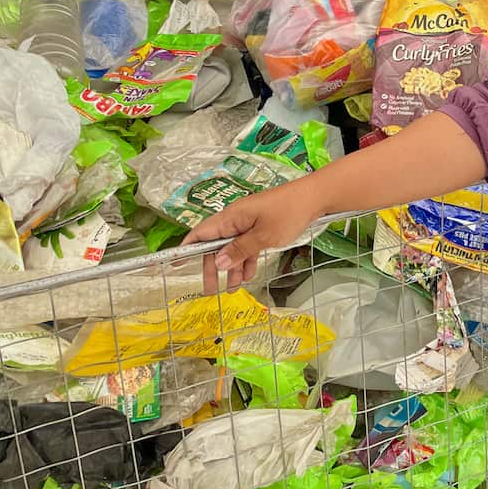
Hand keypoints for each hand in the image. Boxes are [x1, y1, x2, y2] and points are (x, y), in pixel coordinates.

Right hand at [181, 182, 322, 293]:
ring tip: (234, 288)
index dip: (185, 249)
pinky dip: (246, 260)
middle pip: (215, 245)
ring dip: (232, 267)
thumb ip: (240, 250)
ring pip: (232, 247)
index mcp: (230, 217)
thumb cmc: (289, 213)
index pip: (200, 234)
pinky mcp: (261, 226)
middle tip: (210, 290)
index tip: (172, 264)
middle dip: (213, 267)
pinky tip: (249, 275)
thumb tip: (218, 263)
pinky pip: (247, 245)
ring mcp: (248, 222)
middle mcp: (235, 219)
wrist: (315, 198)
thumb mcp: (264, 236)